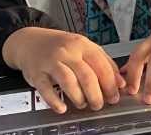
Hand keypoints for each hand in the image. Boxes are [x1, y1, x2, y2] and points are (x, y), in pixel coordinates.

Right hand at [2, 27, 124, 113]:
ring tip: (82, 104)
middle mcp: (67, 52)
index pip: (101, 66)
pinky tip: (62, 108)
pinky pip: (46, 89)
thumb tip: (120, 82)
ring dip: (79, 98)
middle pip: (86, 76)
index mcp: (82, 45)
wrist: (31, 41)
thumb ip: (103, 63)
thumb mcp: (84, 48)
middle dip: (96, 95)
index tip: (114, 97)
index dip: (110, 84)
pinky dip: (55, 101)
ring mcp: (51, 62)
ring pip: (68, 82)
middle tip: (98, 105)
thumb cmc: (61, 47)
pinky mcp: (37, 73)